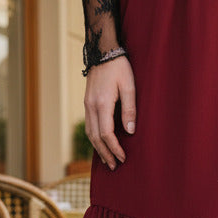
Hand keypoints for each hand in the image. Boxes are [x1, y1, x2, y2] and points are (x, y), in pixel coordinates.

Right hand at [84, 55, 135, 169]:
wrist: (103, 52)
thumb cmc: (119, 68)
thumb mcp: (129, 87)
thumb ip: (129, 110)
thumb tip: (130, 132)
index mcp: (102, 104)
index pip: (106, 134)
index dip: (115, 148)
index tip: (123, 157)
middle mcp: (91, 107)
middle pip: (95, 138)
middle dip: (105, 153)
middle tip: (115, 166)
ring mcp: (87, 105)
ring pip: (89, 133)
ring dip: (98, 148)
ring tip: (107, 160)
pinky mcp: (87, 103)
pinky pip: (88, 125)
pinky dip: (94, 138)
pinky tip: (100, 143)